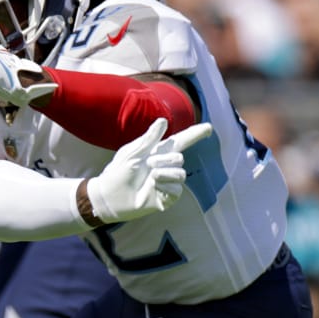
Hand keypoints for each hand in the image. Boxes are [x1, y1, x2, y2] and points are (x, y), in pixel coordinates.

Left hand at [85, 120, 212, 223]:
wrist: (109, 196)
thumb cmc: (117, 173)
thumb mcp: (132, 152)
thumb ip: (149, 138)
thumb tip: (163, 121)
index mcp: (157, 153)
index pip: (181, 141)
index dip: (195, 134)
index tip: (209, 127)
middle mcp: (165, 166)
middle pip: (179, 158)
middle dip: (164, 159)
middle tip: (148, 164)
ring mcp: (167, 182)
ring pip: (181, 173)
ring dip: (165, 172)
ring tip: (151, 175)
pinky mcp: (166, 197)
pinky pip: (177, 189)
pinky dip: (166, 186)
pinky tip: (154, 186)